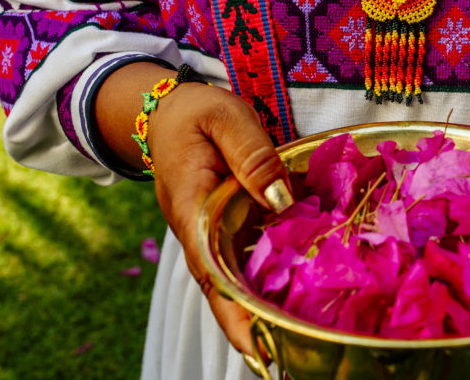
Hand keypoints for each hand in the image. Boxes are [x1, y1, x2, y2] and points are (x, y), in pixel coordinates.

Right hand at [95, 63, 290, 354]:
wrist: (164, 113)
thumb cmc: (194, 114)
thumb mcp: (225, 118)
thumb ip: (253, 154)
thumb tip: (281, 200)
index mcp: (192, 210)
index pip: (212, 272)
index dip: (236, 313)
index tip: (259, 348)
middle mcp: (197, 236)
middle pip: (225, 293)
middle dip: (255, 328)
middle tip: (292, 356)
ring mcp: (208, 238)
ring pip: (236, 284)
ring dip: (264, 311)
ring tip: (305, 337)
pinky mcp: (223, 233)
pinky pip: (246, 264)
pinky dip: (271, 282)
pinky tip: (303, 295)